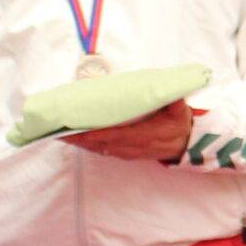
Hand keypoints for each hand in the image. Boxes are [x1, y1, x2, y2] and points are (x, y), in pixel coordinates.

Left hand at [64, 99, 192, 160]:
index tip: (84, 132)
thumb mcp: (181, 112)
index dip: (101, 135)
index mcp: (148, 135)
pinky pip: (104, 151)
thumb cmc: (179, 124)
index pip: (120, 136)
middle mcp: (136, 147)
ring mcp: (129, 152)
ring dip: (82, 144)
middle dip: (82, 140)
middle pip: (104, 144)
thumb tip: (172, 92)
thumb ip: (176, 102)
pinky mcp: (125, 154)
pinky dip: (89, 146)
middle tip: (61, 132)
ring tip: (63, 136)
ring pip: (102, 149)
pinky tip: (76, 140)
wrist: (184, 145)